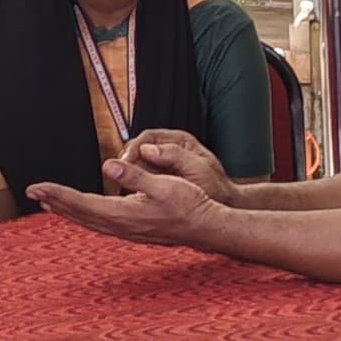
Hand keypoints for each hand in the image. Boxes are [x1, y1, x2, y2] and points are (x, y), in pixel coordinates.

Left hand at [32, 170, 222, 248]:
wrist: (207, 227)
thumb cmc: (190, 204)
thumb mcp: (164, 184)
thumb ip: (135, 176)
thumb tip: (109, 167)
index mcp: (124, 214)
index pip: (82, 203)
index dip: (58, 194)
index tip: (37, 186)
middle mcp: (121, 226)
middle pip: (79, 214)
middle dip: (55, 202)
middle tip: (32, 192)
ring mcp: (127, 230)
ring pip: (88, 220)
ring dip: (67, 210)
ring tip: (49, 201)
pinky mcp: (133, 230)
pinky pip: (99, 223)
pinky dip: (83, 215)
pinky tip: (81, 211)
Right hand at [108, 126, 235, 204]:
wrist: (224, 203)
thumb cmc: (215, 185)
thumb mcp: (197, 167)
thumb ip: (174, 155)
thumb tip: (148, 149)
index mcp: (179, 141)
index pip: (148, 137)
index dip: (134, 147)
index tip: (126, 160)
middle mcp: (168, 150)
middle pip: (138, 149)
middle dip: (126, 159)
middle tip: (116, 172)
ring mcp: (162, 165)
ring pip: (136, 164)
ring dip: (126, 172)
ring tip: (118, 184)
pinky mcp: (159, 179)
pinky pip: (140, 177)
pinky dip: (132, 183)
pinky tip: (127, 192)